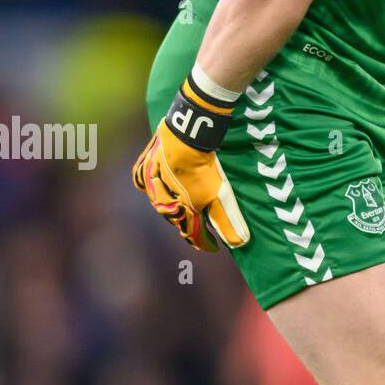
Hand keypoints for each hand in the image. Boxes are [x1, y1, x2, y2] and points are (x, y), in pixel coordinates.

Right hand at [132, 77, 249, 250]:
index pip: (193, 236)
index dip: (205, 243)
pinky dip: (153, 188)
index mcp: (182, 211)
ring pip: (161, 203)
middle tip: (201, 225)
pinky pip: (145, 184)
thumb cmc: (204, 166)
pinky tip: (158, 186)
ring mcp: (151, 186)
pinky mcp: (144, 169)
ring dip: (172, 207)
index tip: (214, 248)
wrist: (186, 136)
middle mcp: (163, 202)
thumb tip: (240, 243)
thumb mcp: (219, 194)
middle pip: (177, 220)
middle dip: (189, 224)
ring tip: (183, 206)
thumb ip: (227, 220)